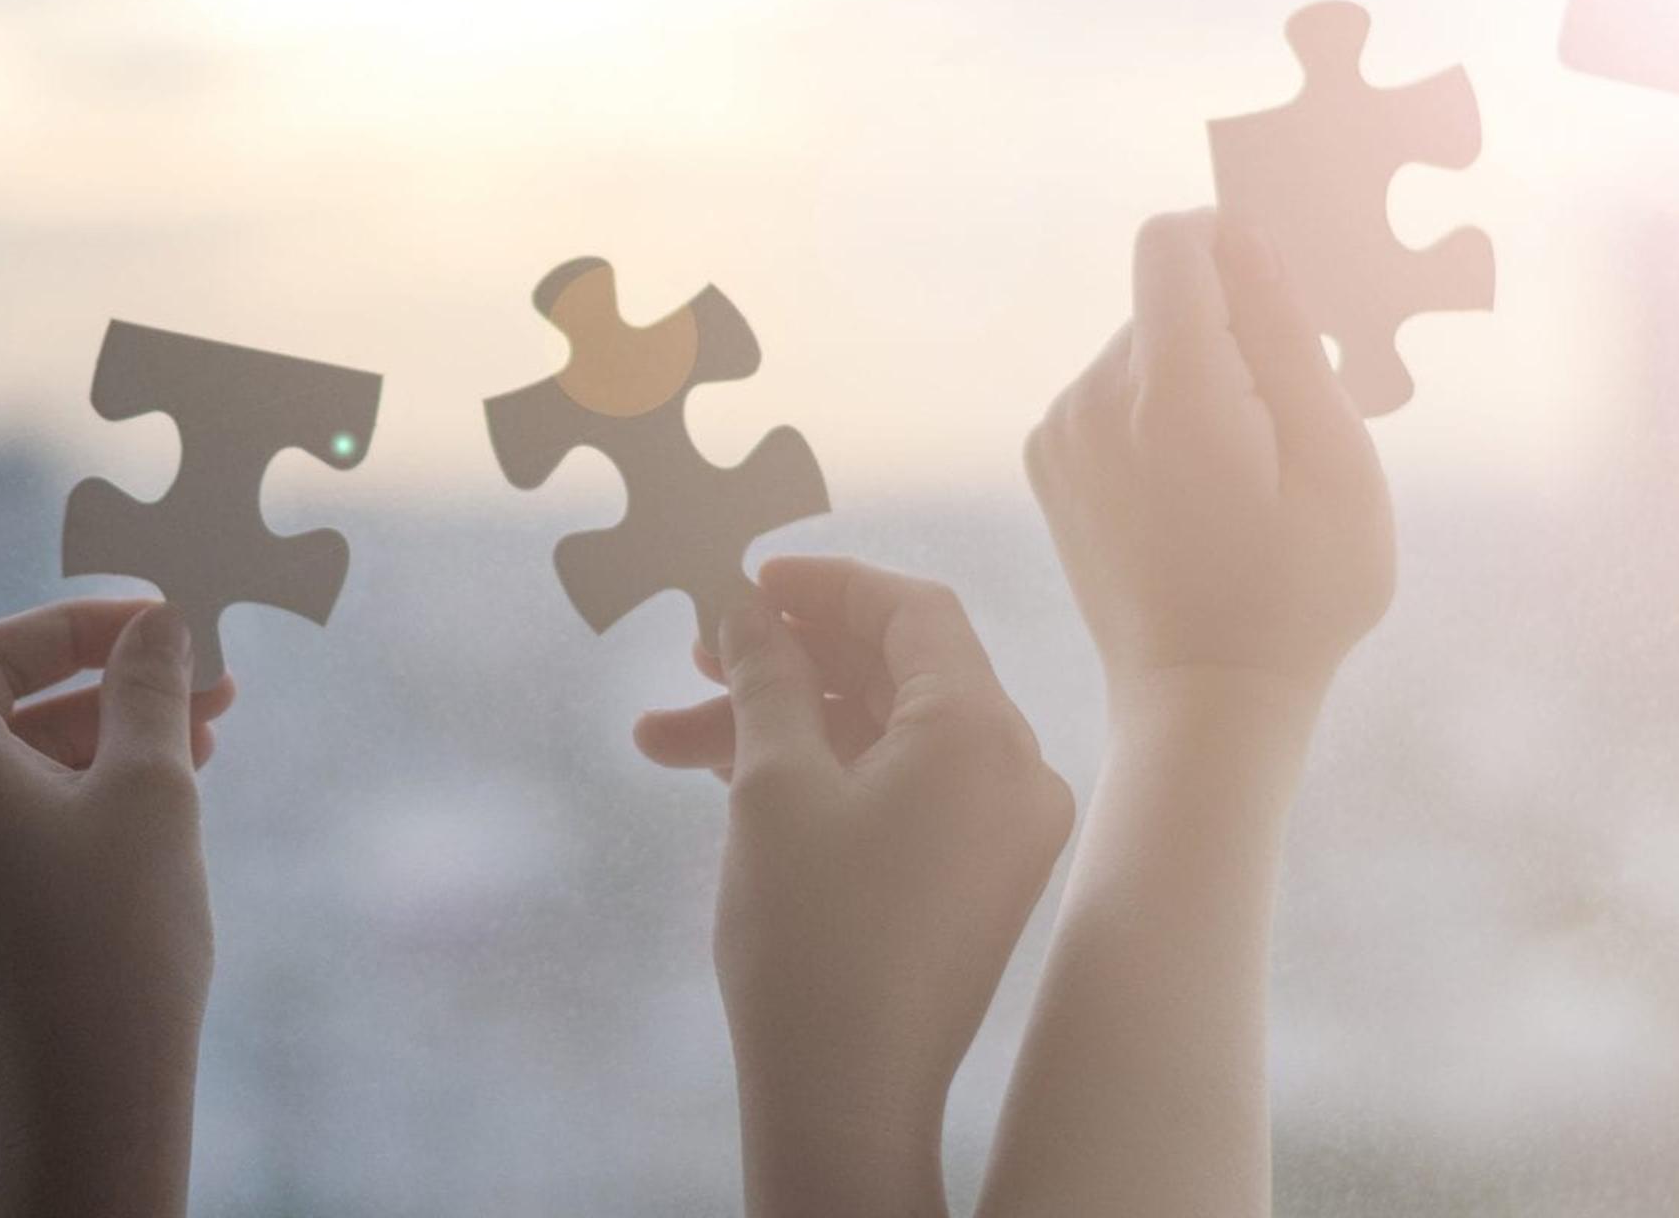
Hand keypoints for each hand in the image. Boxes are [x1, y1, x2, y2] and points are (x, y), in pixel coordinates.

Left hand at [0, 594, 231, 1216]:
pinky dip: (73, 771)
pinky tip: (174, 768)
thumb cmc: (111, 941)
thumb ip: (146, 681)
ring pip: (0, 740)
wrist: (87, 1102)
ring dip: (100, 713)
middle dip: (87, 648)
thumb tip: (161, 619)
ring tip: (216, 710)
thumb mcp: (148, 784)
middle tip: (192, 638)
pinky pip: (0, 798)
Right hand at [647, 558, 1072, 1216]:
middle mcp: (1014, 771)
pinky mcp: (974, 878)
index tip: (743, 581)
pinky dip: (820, 776)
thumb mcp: (773, 784)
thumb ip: (768, 676)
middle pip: (895, 671)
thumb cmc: (811, 936)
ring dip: (779, 725)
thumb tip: (750, 608)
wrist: (848, 1095)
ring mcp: (1001, 830)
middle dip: (785, 659)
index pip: (913, 610)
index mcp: (982, 732)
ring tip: (664, 738)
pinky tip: (722, 781)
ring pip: (881, 736)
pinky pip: (899, 791)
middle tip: (695, 653)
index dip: (823, 585)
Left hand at [1026, 209, 1390, 724]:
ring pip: (1139, 350)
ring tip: (1240, 474)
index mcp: (1168, 389)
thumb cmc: (1299, 592)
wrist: (1205, 698)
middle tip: (1280, 427)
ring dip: (1195, 381)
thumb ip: (1288, 337)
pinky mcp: (1048, 463)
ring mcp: (1058, 432)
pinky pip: (1111, 398)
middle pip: (1162, 301)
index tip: (1280, 308)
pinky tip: (1196, 492)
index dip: (1233, 249)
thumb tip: (1246, 239)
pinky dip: (1157, 418)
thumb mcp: (1336, 462)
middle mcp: (1090, 397)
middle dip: (1227, 334)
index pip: (1173, 243)